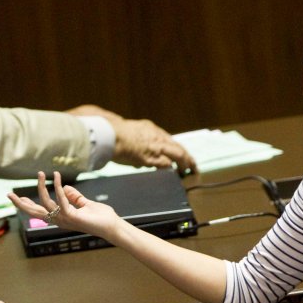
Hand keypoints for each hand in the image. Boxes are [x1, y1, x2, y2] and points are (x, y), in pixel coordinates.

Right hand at [8, 172, 121, 240]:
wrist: (112, 227)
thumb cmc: (101, 217)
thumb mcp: (85, 204)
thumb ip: (75, 196)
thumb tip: (65, 187)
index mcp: (61, 217)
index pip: (40, 211)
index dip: (28, 205)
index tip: (18, 197)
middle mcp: (60, 220)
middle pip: (34, 212)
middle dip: (21, 204)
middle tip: (9, 194)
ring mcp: (65, 219)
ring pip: (45, 203)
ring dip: (41, 187)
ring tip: (40, 173)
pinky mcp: (72, 216)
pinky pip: (60, 199)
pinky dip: (57, 186)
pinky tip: (56, 176)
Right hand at [67, 105, 195, 174]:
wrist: (108, 134)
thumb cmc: (114, 136)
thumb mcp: (131, 137)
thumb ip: (138, 148)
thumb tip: (141, 163)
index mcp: (151, 129)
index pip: (169, 141)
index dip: (178, 150)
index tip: (183, 157)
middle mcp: (156, 136)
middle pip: (178, 147)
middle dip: (188, 158)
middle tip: (194, 167)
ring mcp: (155, 146)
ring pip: (178, 154)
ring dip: (185, 164)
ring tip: (189, 172)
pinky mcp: (151, 157)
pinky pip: (166, 163)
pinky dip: (172, 169)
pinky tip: (176, 173)